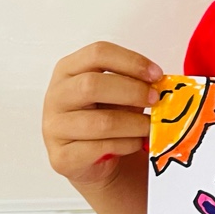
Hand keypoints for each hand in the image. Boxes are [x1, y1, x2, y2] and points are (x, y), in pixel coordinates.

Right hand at [43, 42, 162, 188]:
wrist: (91, 160)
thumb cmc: (105, 118)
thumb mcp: (119, 95)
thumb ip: (133, 84)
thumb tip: (160, 85)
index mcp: (68, 70)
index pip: (97, 53)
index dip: (131, 61)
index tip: (157, 75)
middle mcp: (56, 96)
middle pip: (92, 84)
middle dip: (132, 91)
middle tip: (156, 100)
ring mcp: (54, 128)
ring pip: (100, 122)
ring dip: (134, 124)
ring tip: (151, 126)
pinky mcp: (62, 157)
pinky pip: (100, 149)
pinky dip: (126, 145)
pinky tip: (136, 143)